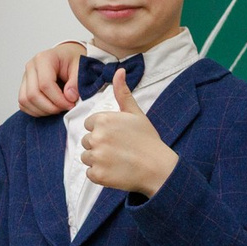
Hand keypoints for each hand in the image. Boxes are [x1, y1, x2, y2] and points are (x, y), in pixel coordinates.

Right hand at [20, 42, 84, 116]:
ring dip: (43, 110)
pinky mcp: (24, 86)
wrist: (67, 56)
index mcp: (44, 59)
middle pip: (33, 94)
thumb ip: (77, 82)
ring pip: (25, 100)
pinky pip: (23, 103)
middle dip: (51, 107)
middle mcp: (31, 67)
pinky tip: (50, 109)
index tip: (71, 104)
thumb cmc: (73, 61)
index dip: (59, 99)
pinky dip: (35, 111)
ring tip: (59, 109)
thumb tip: (69, 97)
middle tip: (66, 108)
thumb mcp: (80, 67)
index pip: (45, 84)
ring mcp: (25, 77)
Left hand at [79, 70, 178, 197]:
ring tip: (119, 161)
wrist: (159, 169)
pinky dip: (101, 175)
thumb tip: (119, 70)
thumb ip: (123, 93)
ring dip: (99, 161)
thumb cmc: (148, 140)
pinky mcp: (97, 174)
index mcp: (103, 120)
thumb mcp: (136, 114)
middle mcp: (96, 136)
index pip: (90, 125)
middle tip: (121, 150)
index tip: (119, 137)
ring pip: (87, 157)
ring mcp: (96, 156)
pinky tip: (117, 171)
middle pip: (87, 141)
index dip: (104, 131)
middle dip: (101, 146)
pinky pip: (90, 173)